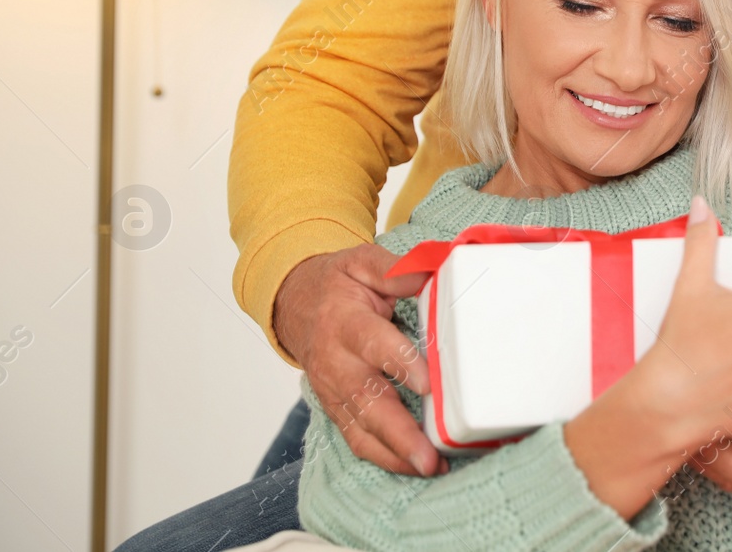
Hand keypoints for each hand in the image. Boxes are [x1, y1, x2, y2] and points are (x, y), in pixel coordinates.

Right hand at [272, 244, 444, 476]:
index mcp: (344, 322)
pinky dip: (386, 458)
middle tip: (429, 454)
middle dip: (400, 431)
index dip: (399, 363)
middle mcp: (336, 363)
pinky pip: (359, 441)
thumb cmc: (338, 285)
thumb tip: (436, 270)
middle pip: (367, 401)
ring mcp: (334, 391)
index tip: (427, 382)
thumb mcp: (362, 263)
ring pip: (361, 429)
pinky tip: (416, 467)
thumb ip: (398, 270)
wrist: (295, 305)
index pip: (373, 344)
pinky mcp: (338, 409)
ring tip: (429, 467)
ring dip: (396, 453)